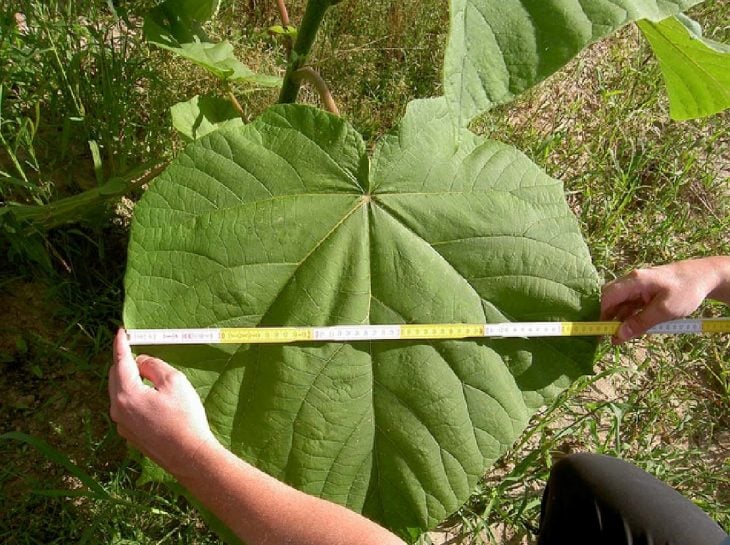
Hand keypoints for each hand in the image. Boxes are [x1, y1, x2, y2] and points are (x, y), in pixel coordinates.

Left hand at [109, 329, 217, 472]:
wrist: (189, 455)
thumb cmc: (184, 417)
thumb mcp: (174, 382)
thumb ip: (154, 366)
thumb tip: (142, 362)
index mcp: (126, 394)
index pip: (121, 362)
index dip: (121, 344)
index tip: (120, 332)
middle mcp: (118, 409)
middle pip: (115, 377)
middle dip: (123, 362)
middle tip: (136, 350)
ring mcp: (122, 425)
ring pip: (119, 393)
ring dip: (128, 379)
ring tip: (143, 373)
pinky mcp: (130, 435)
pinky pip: (125, 408)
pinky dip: (132, 396)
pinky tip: (148, 396)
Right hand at [600, 258, 723, 343]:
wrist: (706, 277)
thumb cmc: (686, 291)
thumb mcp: (665, 310)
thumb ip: (640, 323)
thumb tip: (618, 335)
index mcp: (634, 281)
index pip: (607, 297)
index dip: (599, 314)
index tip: (596, 331)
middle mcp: (631, 282)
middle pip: (610, 300)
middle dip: (606, 318)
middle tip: (607, 337)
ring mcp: (638, 287)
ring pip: (620, 304)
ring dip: (618, 320)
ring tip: (618, 338)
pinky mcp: (644, 293)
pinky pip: (631, 306)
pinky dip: (629, 318)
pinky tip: (630, 330)